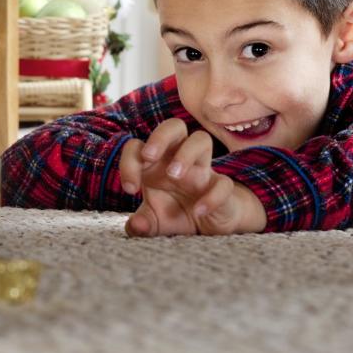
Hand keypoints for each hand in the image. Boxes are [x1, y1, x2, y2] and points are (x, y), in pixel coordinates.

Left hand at [119, 119, 266, 236]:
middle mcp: (179, 160)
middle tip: (149, 157)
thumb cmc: (177, 214)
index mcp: (157, 164)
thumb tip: (136, 226)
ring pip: (201, 139)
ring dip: (186, 154)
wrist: (210, 226)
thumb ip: (141, 224)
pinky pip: (223, 183)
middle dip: (160, 137)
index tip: (130, 189)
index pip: (138, 146)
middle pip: (173, 126)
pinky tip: (199, 211)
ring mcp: (203, 171)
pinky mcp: (222, 187)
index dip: (129, 162)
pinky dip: (212, 196)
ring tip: (174, 176)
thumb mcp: (154, 222)